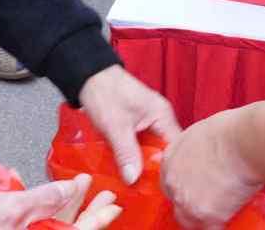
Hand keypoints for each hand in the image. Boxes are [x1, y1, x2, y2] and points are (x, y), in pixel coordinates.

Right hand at [0, 174, 120, 229]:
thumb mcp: (14, 208)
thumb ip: (44, 198)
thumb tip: (68, 189)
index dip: (99, 219)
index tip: (113, 206)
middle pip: (69, 228)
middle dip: (85, 209)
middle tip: (103, 196)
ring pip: (52, 225)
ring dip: (63, 206)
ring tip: (75, 187)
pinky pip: (32, 224)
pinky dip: (37, 209)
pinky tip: (37, 190)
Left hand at [78, 65, 180, 184]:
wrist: (88, 75)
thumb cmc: (104, 93)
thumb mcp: (115, 125)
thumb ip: (126, 152)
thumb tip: (133, 179)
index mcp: (163, 116)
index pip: (176, 147)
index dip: (172, 167)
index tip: (162, 186)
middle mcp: (161, 119)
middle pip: (166, 151)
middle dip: (157, 169)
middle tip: (149, 189)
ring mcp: (149, 122)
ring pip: (153, 150)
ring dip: (145, 165)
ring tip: (141, 185)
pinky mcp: (137, 126)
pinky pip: (142, 146)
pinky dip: (137, 157)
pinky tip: (130, 171)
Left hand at [161, 109, 263, 229]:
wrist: (244, 142)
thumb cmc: (229, 132)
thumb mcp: (199, 134)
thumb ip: (191, 151)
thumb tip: (197, 157)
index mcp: (169, 161)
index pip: (169, 186)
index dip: (185, 190)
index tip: (197, 192)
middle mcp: (173, 184)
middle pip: (178, 207)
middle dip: (192, 207)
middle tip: (210, 203)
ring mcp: (188, 201)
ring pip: (192, 222)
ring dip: (205, 218)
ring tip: (223, 210)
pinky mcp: (207, 215)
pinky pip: (212, 228)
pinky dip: (222, 223)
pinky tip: (232, 214)